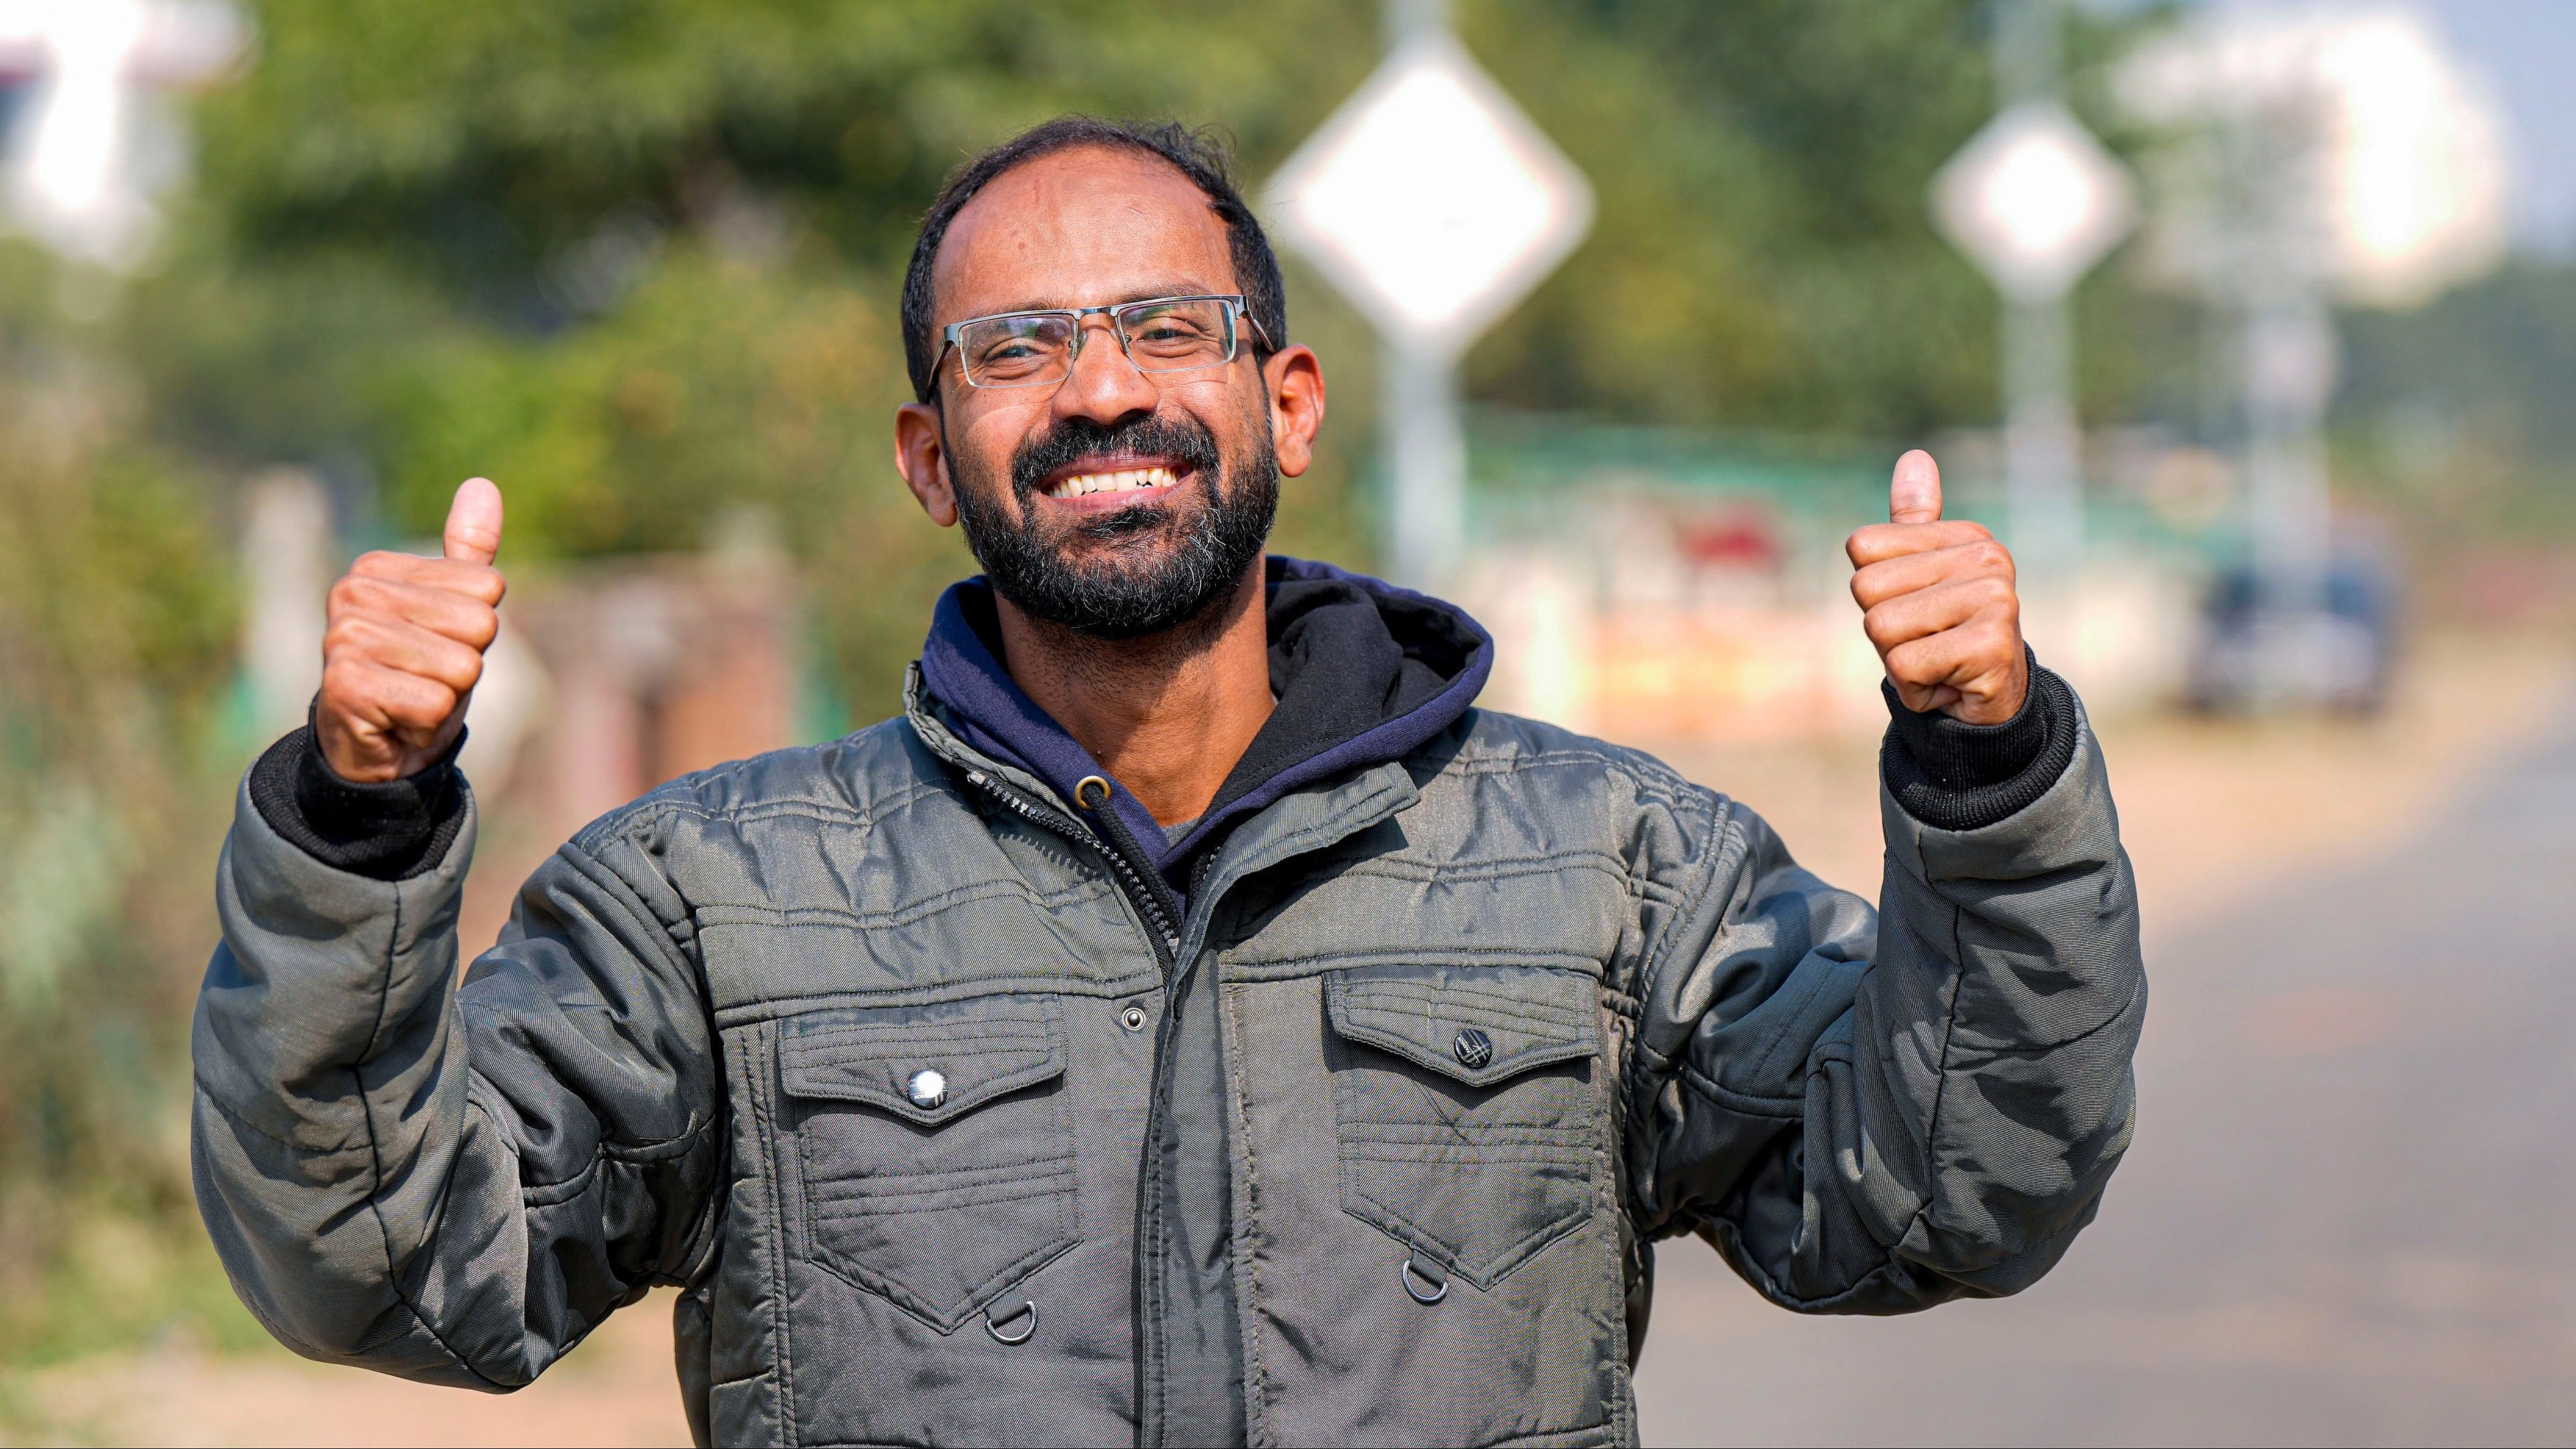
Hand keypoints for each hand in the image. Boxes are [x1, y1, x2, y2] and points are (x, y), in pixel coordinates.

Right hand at [315, 478, 506, 780]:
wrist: (374, 748)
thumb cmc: (416, 673)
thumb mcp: (453, 609)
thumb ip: (468, 552)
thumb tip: (483, 484)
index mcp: (379, 566)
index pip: (488, 588)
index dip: (475, 631)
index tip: (434, 645)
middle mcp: (353, 593)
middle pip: (480, 627)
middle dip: (464, 666)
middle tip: (422, 678)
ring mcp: (344, 638)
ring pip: (462, 669)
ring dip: (446, 697)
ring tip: (409, 699)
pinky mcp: (346, 686)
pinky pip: (437, 704)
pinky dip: (427, 724)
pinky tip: (397, 721)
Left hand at [1845, 449, 2026, 724]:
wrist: (1990, 704)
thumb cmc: (1944, 634)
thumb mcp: (1919, 574)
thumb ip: (1913, 520)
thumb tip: (1914, 457)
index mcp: (1967, 535)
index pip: (1862, 548)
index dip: (1875, 592)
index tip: (1915, 608)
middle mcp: (1988, 558)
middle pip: (1866, 590)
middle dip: (1884, 631)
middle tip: (1925, 641)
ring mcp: (1995, 600)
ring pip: (1881, 629)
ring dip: (1898, 660)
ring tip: (1937, 661)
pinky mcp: (1991, 646)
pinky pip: (1904, 666)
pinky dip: (1915, 686)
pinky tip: (1947, 683)